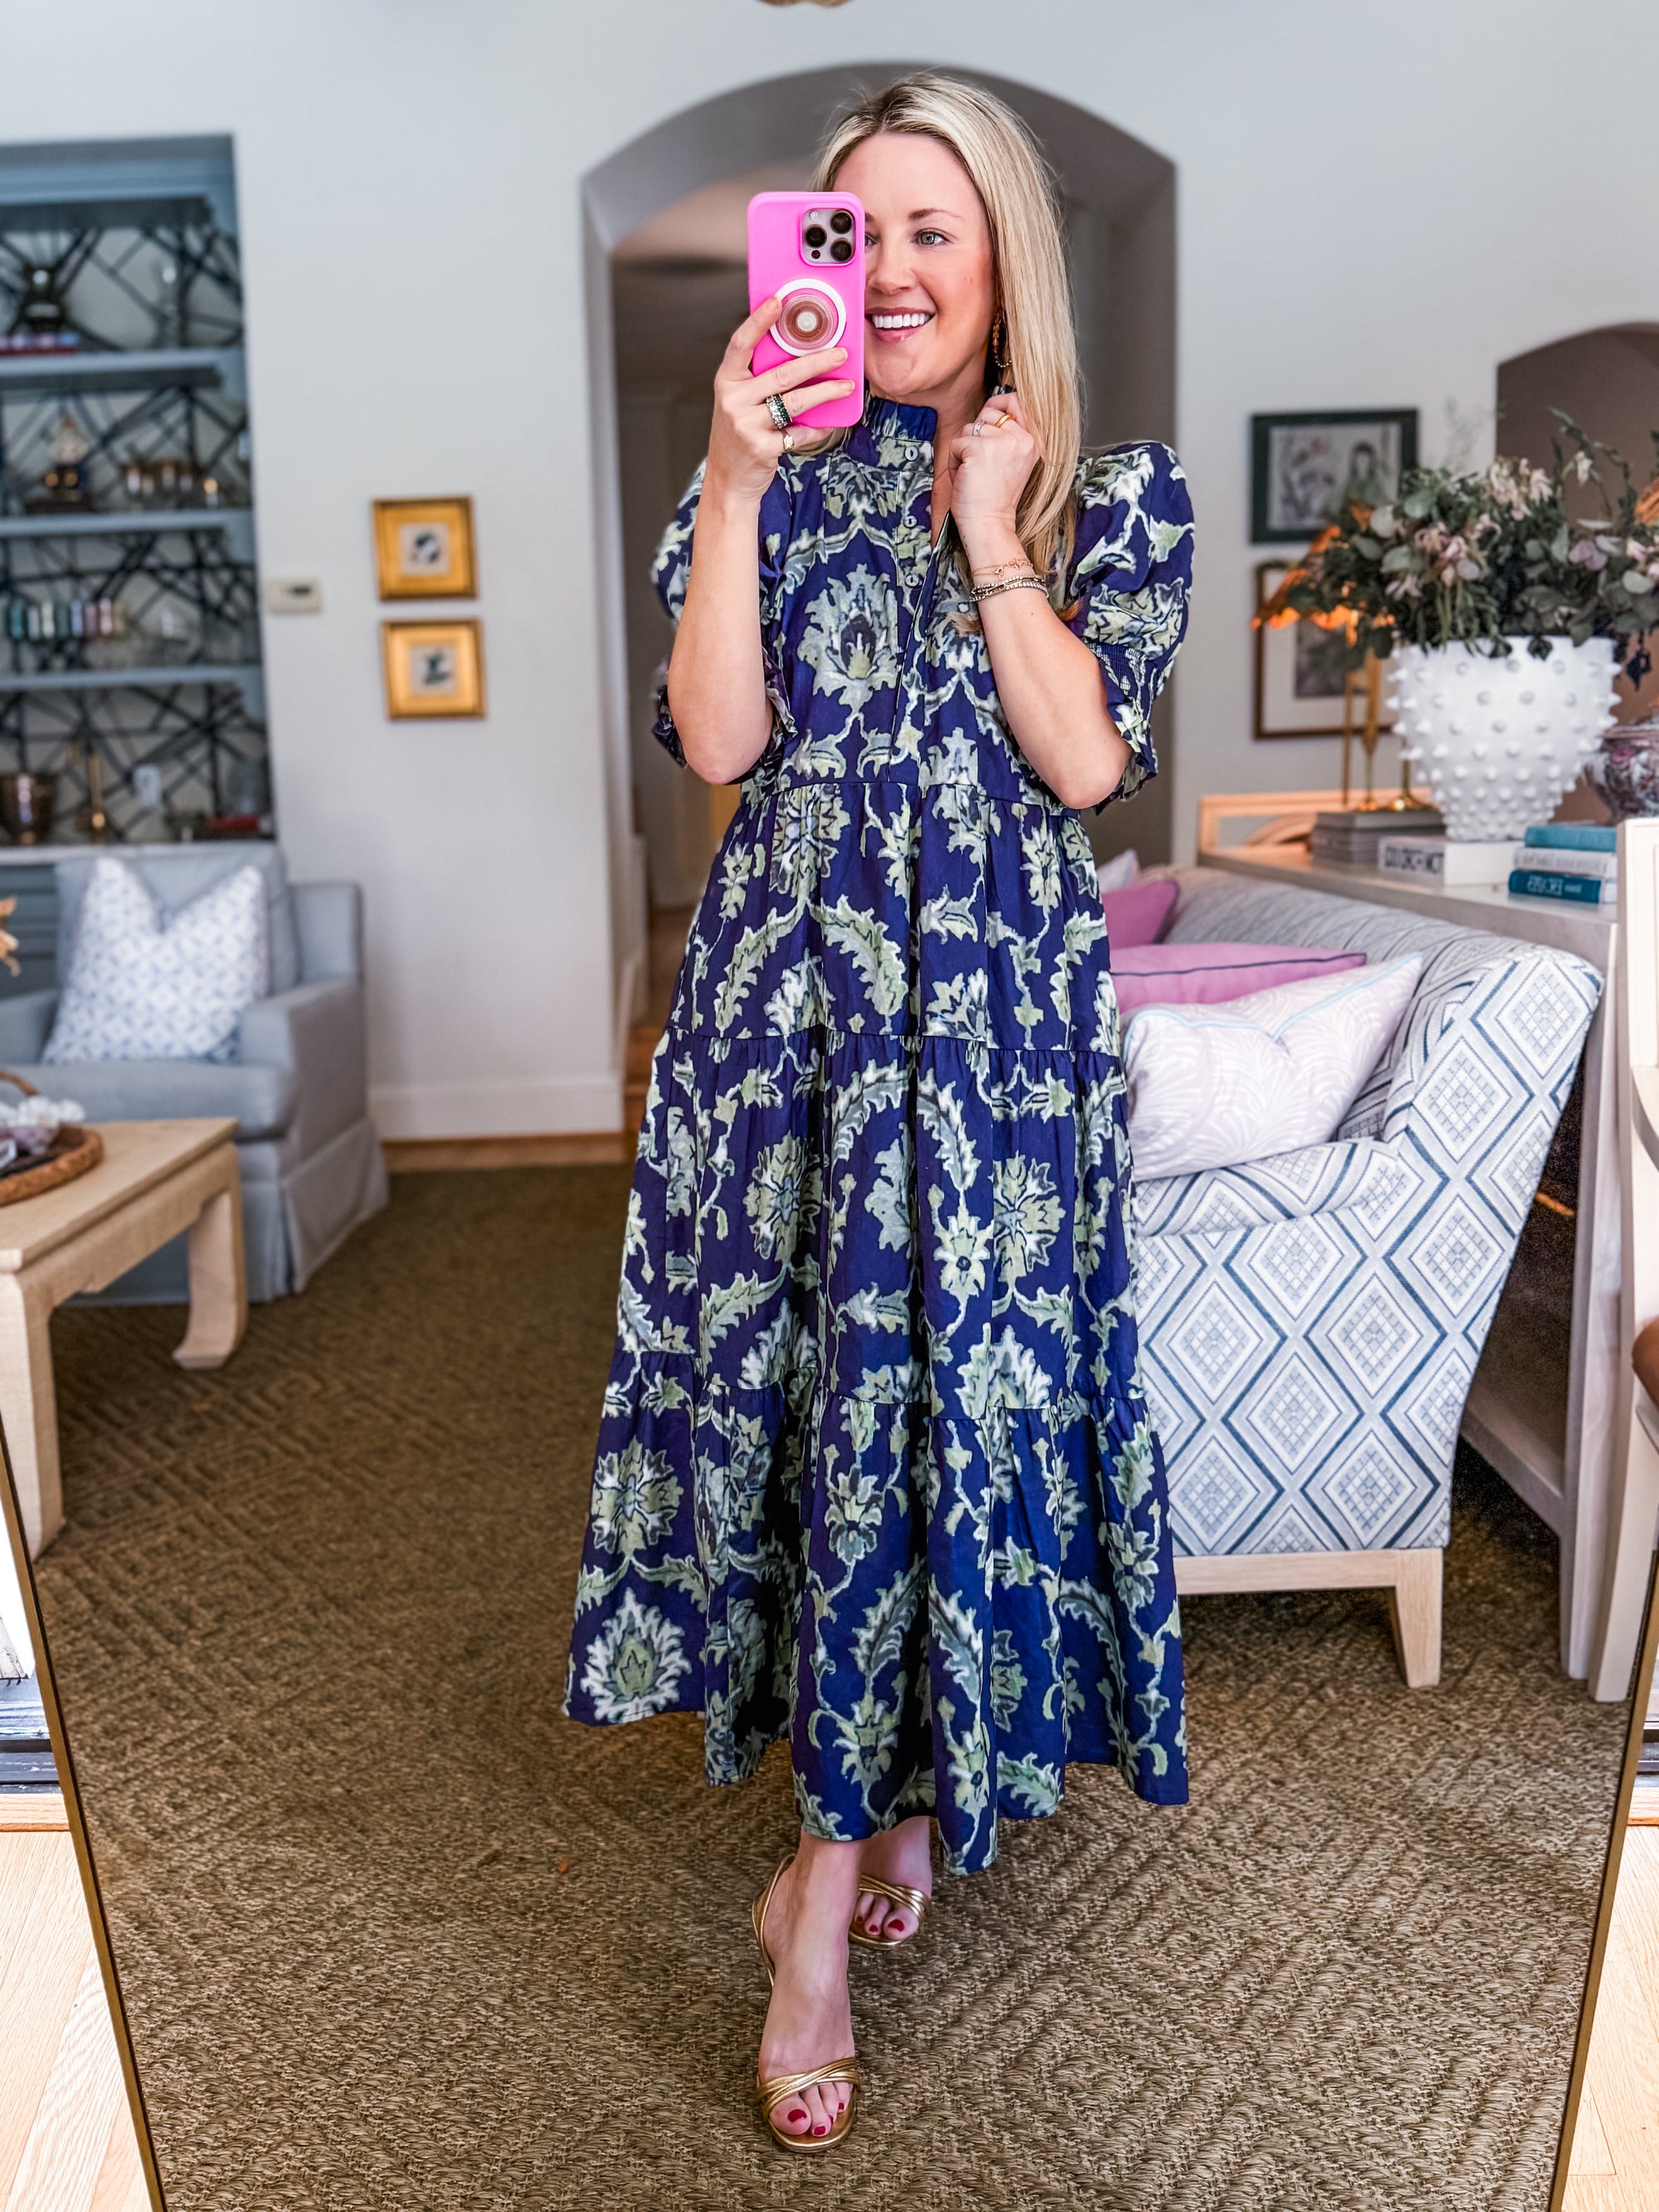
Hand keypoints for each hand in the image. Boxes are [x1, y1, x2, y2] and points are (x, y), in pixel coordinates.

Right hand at [704, 299, 853, 508]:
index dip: (758, 321)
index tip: (778, 300)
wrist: (728, 480)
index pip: (741, 344)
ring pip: (795, 401)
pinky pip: (799, 433)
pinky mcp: (762, 448)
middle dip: (816, 361)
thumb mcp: (739, 401)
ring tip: (847, 386)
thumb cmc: (739, 434)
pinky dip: (818, 427)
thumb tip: (799, 353)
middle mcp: (734, 400)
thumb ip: (759, 379)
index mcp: (727, 381)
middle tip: (842, 353)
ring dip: (826, 392)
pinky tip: (831, 422)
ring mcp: (747, 425)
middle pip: (782, 374)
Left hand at [948, 391, 1041, 566]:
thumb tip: (989, 409)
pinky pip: (956, 444)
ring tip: (974, 474)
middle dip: (977, 434)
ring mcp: (1000, 442)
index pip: (1015, 401)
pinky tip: (965, 478)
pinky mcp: (978, 449)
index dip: (998, 403)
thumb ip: (1007, 436)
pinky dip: (954, 462)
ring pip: (969, 428)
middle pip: (987, 413)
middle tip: (981, 463)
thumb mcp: (1012, 462)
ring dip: (964, 451)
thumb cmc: (995, 499)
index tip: (989, 413)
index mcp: (1031, 441)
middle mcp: (1020, 438)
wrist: (990, 525)